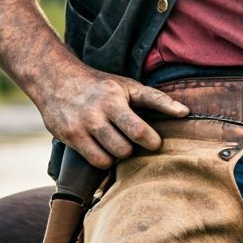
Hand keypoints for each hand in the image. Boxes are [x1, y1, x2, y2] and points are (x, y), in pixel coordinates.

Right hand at [33, 62, 188, 168]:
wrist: (57, 81)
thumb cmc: (101, 87)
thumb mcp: (127, 86)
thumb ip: (155, 99)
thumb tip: (185, 112)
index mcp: (117, 94)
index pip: (144, 115)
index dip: (155, 136)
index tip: (163, 138)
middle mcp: (101, 108)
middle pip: (132, 140)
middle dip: (142, 145)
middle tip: (142, 142)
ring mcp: (85, 123)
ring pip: (115, 154)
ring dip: (123, 154)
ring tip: (121, 144)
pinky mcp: (72, 137)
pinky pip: (98, 161)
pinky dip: (106, 161)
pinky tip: (106, 150)